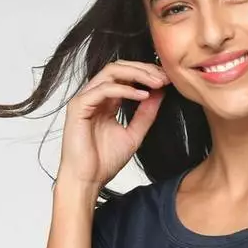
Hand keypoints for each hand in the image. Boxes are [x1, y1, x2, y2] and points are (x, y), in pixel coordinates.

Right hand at [56, 60, 170, 188]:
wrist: (87, 180)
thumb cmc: (104, 161)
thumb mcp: (134, 134)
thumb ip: (145, 114)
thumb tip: (160, 93)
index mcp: (106, 101)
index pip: (126, 75)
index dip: (147, 73)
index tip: (168, 79)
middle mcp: (95, 95)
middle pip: (119, 67)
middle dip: (144, 69)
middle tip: (165, 77)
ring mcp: (85, 99)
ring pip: (111, 71)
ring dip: (137, 74)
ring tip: (157, 83)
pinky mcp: (79, 106)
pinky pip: (104, 89)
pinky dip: (125, 89)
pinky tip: (143, 95)